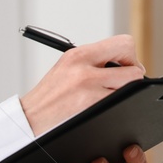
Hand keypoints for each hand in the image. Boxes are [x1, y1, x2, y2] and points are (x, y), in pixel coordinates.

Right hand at [20, 34, 144, 136]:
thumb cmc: (50, 97)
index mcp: (79, 53)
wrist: (29, 118)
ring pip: (130, 87)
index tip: (125, 67)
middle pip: (134, 67)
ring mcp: (87, 86)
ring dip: (125, 94)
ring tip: (109, 98)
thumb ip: (94, 61)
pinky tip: (103, 110)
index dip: (130, 57)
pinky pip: (119, 103)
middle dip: (134, 77)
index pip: (124, 43)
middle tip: (123, 85)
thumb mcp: (67, 68)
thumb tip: (125, 64)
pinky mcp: (89, 105)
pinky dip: (117, 108)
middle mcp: (83, 66)